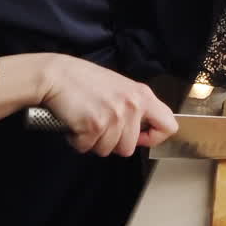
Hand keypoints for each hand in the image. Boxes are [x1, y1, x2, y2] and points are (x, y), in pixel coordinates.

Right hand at [37, 54, 178, 156]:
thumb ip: (134, 107)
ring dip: (93, 141)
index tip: (139, 137)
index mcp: (143, 95)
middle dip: (111, 143)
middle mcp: (133, 105)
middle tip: (99, 126)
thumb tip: (140, 132)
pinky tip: (75, 122)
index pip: (169, 125)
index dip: (153, 137)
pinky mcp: (94, 125)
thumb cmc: (84, 81)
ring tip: (86, 120)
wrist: (56, 75)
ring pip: (107, 150)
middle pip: (129, 148)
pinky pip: (86, 148)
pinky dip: (77, 140)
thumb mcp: (120, 87)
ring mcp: (114, 116)